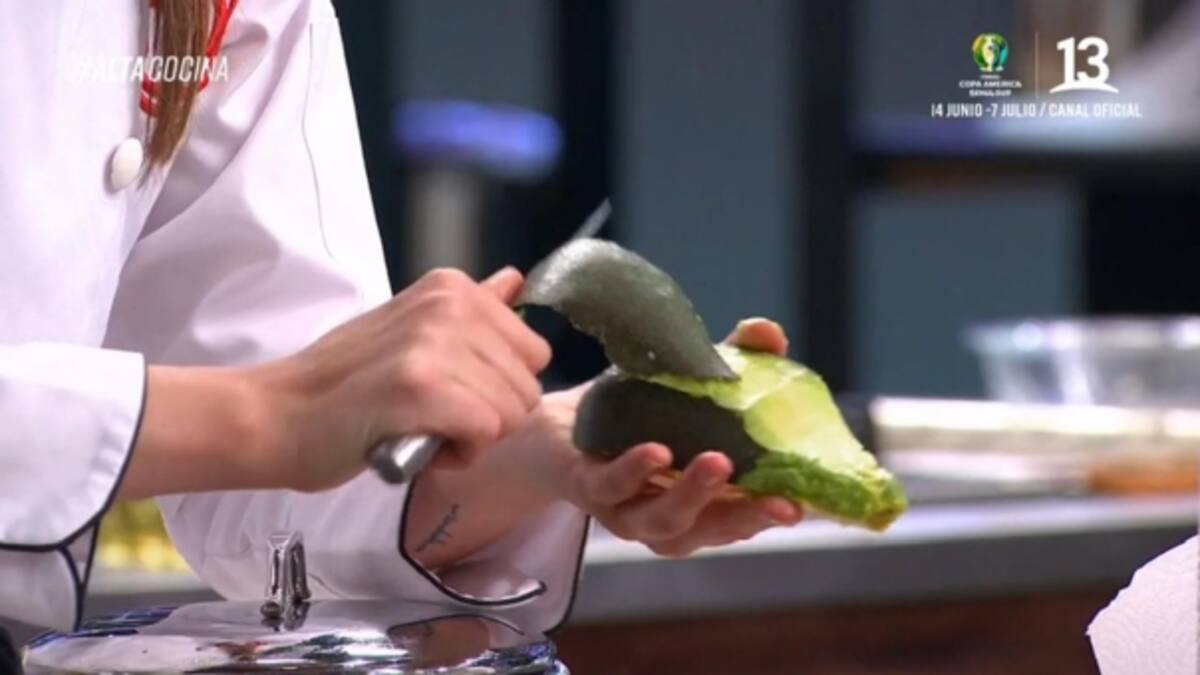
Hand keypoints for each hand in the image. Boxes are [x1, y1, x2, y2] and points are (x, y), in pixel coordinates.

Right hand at [251, 267, 550, 491]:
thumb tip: (516, 281)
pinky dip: (457, 454)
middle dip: (489, 416)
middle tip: (430, 415)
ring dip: (471, 438)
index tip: (448, 391)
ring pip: (511, 412)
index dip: (497, 386)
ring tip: (419, 428)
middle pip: (528, 386)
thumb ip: (470, 310)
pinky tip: (416, 444)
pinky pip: (485, 431)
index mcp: (451, 288)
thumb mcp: (410, 330)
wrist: (278, 415)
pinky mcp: (421, 386)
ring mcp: (434, 343)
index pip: (533, 351)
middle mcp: (448, 305)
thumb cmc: (344, 384)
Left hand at [540, 317, 802, 557]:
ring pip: (662, 521)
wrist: (561, 426)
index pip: (742, 520)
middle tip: (777, 497)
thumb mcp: (691, 386)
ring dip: (693, 496)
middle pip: (708, 529)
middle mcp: (667, 519)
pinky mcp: (587, 488)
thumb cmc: (640, 416)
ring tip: (717, 463)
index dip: (770, 515)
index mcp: (700, 505)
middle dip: (744, 516)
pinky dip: (634, 470)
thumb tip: (768, 332)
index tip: (800, 505)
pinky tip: (656, 451)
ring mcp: (626, 510)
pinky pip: (610, 487)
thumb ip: (735, 360)